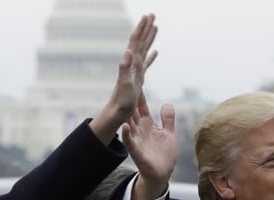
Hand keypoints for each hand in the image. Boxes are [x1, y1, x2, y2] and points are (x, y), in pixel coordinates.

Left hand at [90, 13, 158, 143]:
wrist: (118, 110)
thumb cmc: (122, 99)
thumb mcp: (124, 83)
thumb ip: (125, 67)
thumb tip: (128, 51)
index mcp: (131, 63)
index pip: (136, 41)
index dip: (142, 28)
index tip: (148, 17)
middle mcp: (132, 63)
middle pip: (140, 41)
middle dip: (146, 28)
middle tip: (152, 14)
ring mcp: (136, 70)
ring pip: (144, 49)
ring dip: (149, 38)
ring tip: (155, 27)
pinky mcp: (139, 78)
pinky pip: (147, 63)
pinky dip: (151, 56)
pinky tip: (155, 52)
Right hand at [124, 93, 176, 199]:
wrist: (162, 173)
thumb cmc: (164, 155)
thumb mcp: (169, 134)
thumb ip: (168, 119)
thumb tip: (167, 103)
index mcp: (148, 125)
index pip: (141, 107)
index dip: (139, 95)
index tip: (136, 81)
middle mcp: (140, 130)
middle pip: (132, 112)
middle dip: (128, 100)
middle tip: (123, 86)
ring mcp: (137, 139)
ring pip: (128, 124)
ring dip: (125, 114)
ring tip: (121, 103)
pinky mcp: (136, 150)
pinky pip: (129, 141)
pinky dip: (126, 134)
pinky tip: (123, 126)